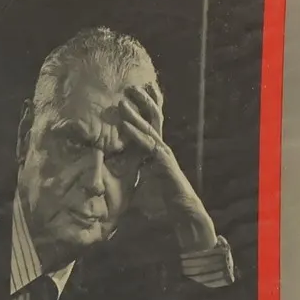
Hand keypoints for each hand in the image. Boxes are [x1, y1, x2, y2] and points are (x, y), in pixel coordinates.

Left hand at [115, 81, 219, 255]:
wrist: (185, 214)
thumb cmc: (166, 202)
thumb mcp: (145, 184)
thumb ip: (135, 174)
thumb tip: (115, 174)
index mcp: (158, 151)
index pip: (152, 125)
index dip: (146, 108)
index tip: (137, 93)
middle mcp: (162, 149)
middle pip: (153, 119)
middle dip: (142, 102)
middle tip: (130, 86)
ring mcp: (164, 155)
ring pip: (149, 129)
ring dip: (134, 114)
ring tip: (122, 101)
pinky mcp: (164, 164)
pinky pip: (148, 146)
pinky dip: (135, 135)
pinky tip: (125, 126)